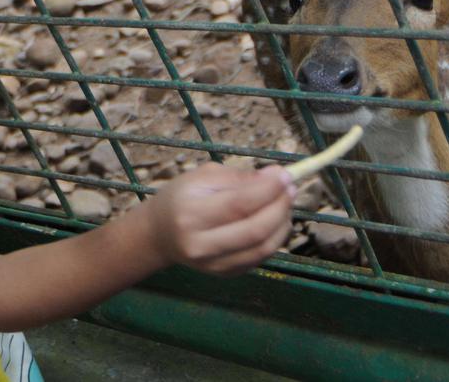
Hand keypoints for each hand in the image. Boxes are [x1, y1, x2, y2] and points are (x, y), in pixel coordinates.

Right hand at [140, 163, 293, 276]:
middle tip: (290, 187)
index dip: (268, 189)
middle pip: (255, 230)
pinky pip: (260, 257)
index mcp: (191, 215)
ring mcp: (213, 264)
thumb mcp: (202, 177)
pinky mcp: (225, 273)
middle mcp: (201, 245)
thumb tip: (276, 176)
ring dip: (282, 223)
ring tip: (285, 203)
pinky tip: (275, 221)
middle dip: (280, 206)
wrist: (159, 235)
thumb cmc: (181, 198)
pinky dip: (275, 238)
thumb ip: (239, 178)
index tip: (285, 174)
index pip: (239, 204)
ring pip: (262, 248)